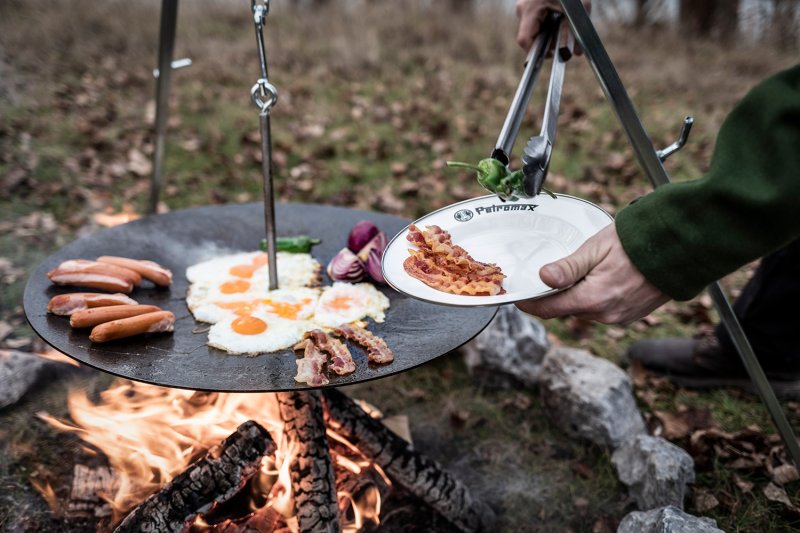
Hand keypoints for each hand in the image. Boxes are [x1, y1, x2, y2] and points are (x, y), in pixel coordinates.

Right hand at [515, 0, 590, 52]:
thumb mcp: (578, 7)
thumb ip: (575, 32)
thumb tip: (577, 54)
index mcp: (530, 9)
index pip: (525, 41)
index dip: (537, 53)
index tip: (552, 55)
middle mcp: (523, 9)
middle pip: (531, 36)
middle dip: (548, 41)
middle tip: (564, 39)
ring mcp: (524, 6)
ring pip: (534, 28)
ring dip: (549, 31)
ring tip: (564, 23)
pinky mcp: (529, 4)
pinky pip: (536, 19)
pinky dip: (548, 22)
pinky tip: (559, 16)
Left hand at [515, 224, 669, 324]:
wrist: (679, 248)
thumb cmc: (637, 242)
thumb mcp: (596, 248)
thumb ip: (569, 266)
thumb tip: (543, 277)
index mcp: (593, 299)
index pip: (548, 309)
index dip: (529, 303)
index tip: (517, 297)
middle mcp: (605, 314)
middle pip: (566, 308)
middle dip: (553, 295)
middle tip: (544, 276)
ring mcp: (619, 317)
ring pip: (584, 309)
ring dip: (576, 295)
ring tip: (578, 272)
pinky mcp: (630, 315)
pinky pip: (602, 310)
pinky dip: (594, 297)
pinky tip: (600, 278)